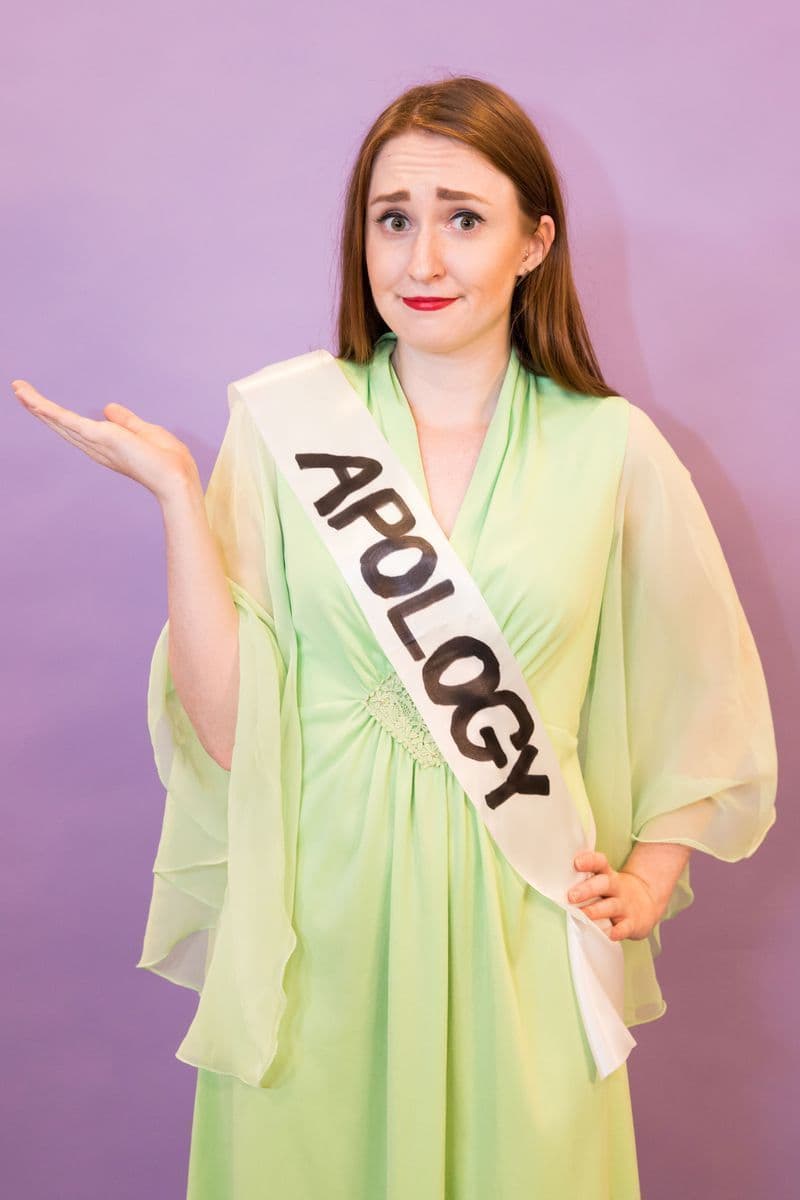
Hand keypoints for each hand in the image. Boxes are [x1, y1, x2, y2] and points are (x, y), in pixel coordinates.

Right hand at [11, 378, 198, 502]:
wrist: (175, 478)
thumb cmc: (168, 460)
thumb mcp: (145, 431)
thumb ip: (126, 420)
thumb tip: (108, 408)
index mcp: (106, 445)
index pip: (77, 428)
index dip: (58, 416)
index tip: (42, 403)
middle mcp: (95, 447)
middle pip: (61, 424)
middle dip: (40, 408)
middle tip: (19, 391)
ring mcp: (95, 443)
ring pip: (59, 421)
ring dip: (37, 405)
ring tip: (19, 389)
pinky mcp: (98, 437)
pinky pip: (67, 420)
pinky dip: (48, 409)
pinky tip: (32, 400)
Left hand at [569, 850, 662, 942]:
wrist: (648, 903)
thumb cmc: (615, 892)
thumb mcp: (605, 881)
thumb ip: (586, 881)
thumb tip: (555, 881)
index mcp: (608, 875)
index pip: (600, 863)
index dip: (589, 861)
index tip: (576, 863)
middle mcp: (617, 888)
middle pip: (604, 884)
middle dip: (587, 889)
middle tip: (571, 896)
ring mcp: (625, 905)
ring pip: (611, 906)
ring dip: (596, 911)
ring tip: (583, 915)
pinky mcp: (632, 923)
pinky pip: (625, 927)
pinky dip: (617, 931)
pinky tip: (610, 934)